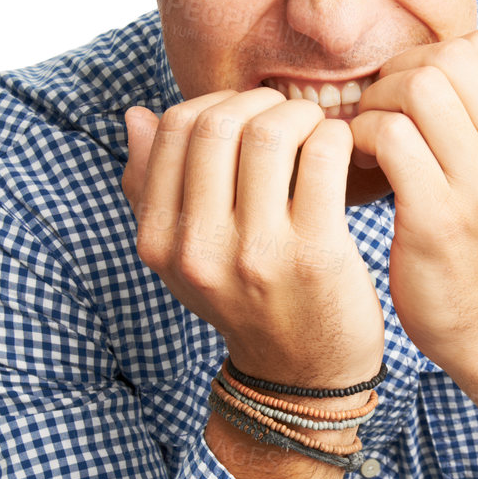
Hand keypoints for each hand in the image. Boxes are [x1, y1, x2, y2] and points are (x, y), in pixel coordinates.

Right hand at [121, 89, 384, 387]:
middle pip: (218, 123)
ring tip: (314, 128)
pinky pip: (322, 157)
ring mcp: (258, 254)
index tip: (246, 115)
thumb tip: (137, 114)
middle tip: (286, 115)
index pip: (173, 130)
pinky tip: (339, 150)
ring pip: (270, 133)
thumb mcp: (180, 258)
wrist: (301, 377)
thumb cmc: (244, 302)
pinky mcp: (316, 256)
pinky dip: (334, 136)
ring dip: (300, 114)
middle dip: (260, 102)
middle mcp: (200, 249)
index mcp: (160, 243)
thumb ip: (150, 188)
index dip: (215, 103)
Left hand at [346, 30, 477, 369]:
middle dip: (398, 73)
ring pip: (417, 90)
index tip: (415, 91)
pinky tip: (363, 159)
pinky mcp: (436, 219)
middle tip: (382, 107)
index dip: (436, 55)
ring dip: (377, 102)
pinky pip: (390, 137)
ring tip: (371, 131)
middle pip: (448, 60)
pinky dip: (362, 135)